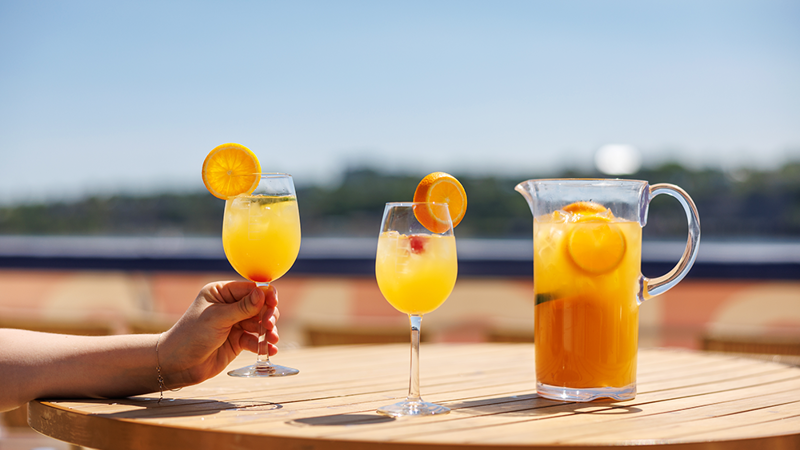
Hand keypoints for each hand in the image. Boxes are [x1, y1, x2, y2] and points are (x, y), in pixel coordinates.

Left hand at [158, 281, 279, 387]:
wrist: (178, 364)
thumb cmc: (191, 336)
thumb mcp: (217, 318)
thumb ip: (242, 307)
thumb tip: (263, 292)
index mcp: (221, 293)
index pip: (250, 289)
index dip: (264, 295)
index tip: (273, 303)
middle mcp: (229, 306)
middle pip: (259, 306)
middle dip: (267, 315)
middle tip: (269, 325)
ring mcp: (234, 324)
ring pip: (260, 323)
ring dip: (268, 331)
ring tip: (272, 339)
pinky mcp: (237, 341)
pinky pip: (255, 340)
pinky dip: (263, 345)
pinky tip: (270, 350)